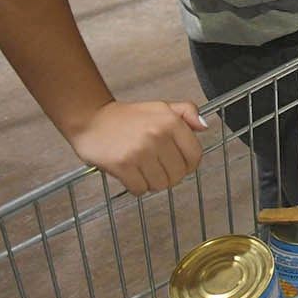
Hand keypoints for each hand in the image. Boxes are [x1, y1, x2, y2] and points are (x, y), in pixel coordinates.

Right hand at [65, 100, 207, 195]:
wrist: (91, 119)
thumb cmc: (129, 116)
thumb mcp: (161, 107)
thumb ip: (187, 112)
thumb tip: (205, 127)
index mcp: (171, 122)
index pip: (195, 156)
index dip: (189, 165)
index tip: (179, 165)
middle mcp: (158, 136)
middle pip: (178, 175)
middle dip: (169, 176)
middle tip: (157, 169)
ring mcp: (140, 152)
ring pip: (160, 185)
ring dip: (153, 183)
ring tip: (143, 170)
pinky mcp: (122, 165)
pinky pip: (140, 189)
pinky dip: (137, 187)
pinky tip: (131, 175)